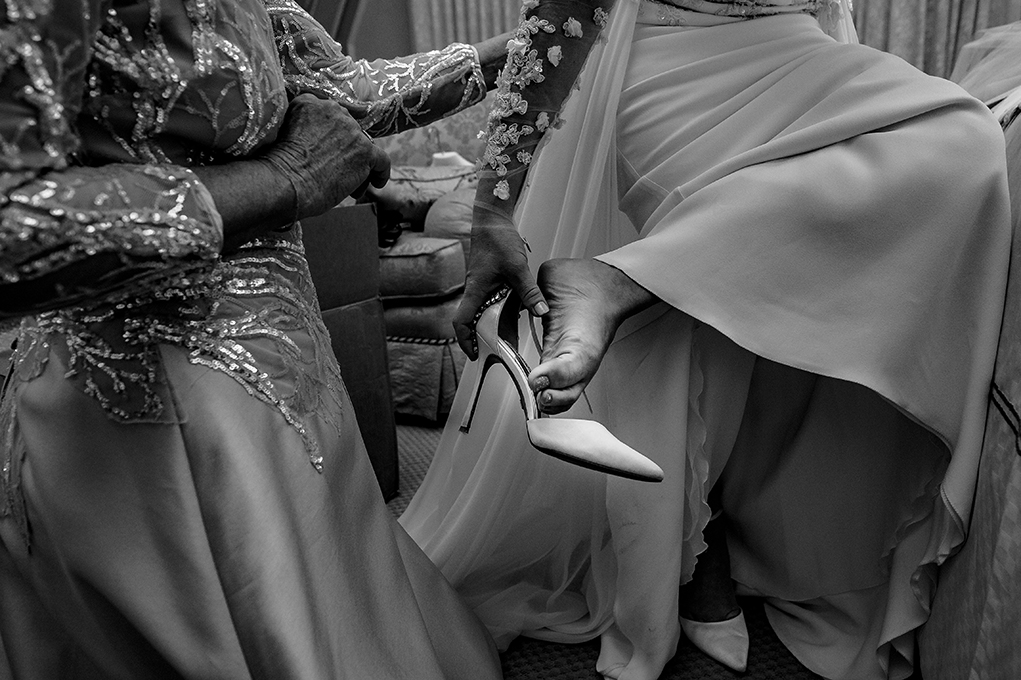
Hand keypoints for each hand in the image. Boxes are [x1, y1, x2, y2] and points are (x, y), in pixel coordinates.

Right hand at [262, 94, 390, 219]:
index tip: (325, 151)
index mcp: (310, 102)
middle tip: (332, 170)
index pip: (330, 117)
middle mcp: (333, 110)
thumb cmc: (278, 167)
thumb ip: (302, 129)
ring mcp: (351, 130)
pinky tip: (376, 182)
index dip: (331, 136)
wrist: (284, 181)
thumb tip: (318, 145)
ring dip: (357, 164)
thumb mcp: (283, 132)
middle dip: (343, 150)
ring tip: (345, 183)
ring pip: (363, 146)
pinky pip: (382, 160)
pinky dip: (380, 172)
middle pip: (348, 131)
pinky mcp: (364, 151)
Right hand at [452, 208, 547, 358]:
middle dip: (484, 340)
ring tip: (510, 342)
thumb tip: (541, 311)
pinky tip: (517, 317)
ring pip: (485, 314)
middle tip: (500, 354)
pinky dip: (502, 313)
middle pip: (474, 323)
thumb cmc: (497, 239)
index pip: (462, 322)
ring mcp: (481, 288)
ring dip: (494, 328)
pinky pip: (493, 303)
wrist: (492, 220)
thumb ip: (529, 291)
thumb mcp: (517, 267)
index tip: (473, 354)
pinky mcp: (489, 282)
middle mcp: (475, 292)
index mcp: (475, 291)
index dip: (465, 341)